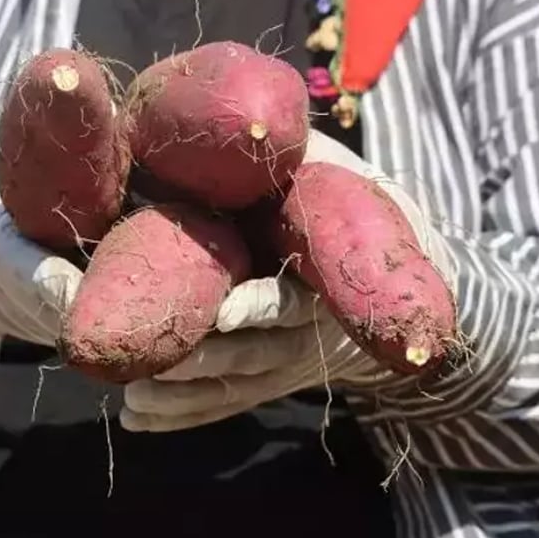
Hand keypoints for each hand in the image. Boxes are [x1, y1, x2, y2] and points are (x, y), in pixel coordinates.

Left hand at [120, 129, 456, 431]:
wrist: (407, 279)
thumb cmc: (358, 209)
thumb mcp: (340, 176)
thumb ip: (298, 156)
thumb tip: (248, 118)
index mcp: (325, 275)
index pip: (296, 298)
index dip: (263, 307)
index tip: (225, 314)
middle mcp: (308, 328)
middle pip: (255, 354)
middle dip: (204, 361)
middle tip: (150, 361)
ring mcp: (288, 361)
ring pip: (235, 386)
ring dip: (183, 395)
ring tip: (131, 396)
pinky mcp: (269, 380)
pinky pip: (226, 405)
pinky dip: (183, 416)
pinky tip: (136, 419)